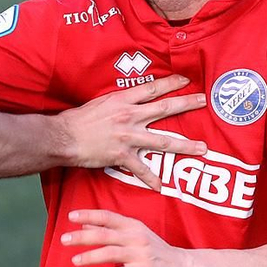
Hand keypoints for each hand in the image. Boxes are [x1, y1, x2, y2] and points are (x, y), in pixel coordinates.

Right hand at [54, 76, 206, 189]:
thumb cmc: (78, 119)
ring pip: (163, 140)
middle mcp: (129, 116)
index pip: (152, 88)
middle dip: (186, 104)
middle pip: (164, 108)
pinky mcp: (121, 155)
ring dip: (185, 145)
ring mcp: (127, 136)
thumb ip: (118, 102)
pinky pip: (141, 168)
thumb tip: (131, 100)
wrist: (63, 137)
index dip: (170, 83)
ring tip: (202, 148)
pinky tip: (161, 186)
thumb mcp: (100, 102)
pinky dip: (150, 178)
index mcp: (122, 101)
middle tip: (203, 101)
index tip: (186, 80)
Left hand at [62, 209, 201, 266]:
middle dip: (83, 236)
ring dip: (91, 256)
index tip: (70, 216)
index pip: (107, 217)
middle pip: (105, 234)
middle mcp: (136, 237)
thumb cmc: (155, 251)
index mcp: (133, 226)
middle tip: (63, 239)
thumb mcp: (135, 235)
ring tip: (74, 260)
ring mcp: (141, 254)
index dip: (89, 215)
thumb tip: (84, 225)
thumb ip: (111, 230)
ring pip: (111, 253)